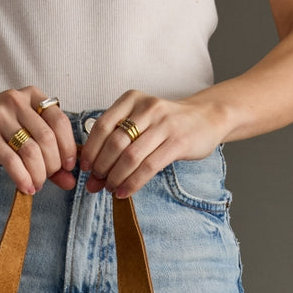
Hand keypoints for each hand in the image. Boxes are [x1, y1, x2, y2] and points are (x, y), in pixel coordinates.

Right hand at [0, 85, 79, 193]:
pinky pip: (11, 160)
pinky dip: (22, 178)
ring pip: (31, 150)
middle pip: (47, 139)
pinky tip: (26, 188)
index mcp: (31, 96)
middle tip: (46, 179)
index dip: (68, 148)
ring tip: (35, 185)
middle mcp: (16, 101)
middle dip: (52, 166)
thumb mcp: (22, 135)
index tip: (67, 167)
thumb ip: (48, 156)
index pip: (60, 122)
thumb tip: (71, 182)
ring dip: (38, 174)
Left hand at [79, 90, 225, 196]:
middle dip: (102, 168)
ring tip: (110, 189)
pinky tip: (124, 192)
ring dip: (116, 178)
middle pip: (114, 143)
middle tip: (96, 184)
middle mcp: (147, 108)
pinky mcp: (177, 142)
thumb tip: (93, 169)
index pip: (102, 125)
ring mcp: (163, 124)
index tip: (86, 168)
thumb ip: (119, 137)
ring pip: (130, 157)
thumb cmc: (167, 123)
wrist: (206, 118)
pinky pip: (149, 167)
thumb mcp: (141, 118)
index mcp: (131, 99)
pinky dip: (133, 183)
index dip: (91, 150)